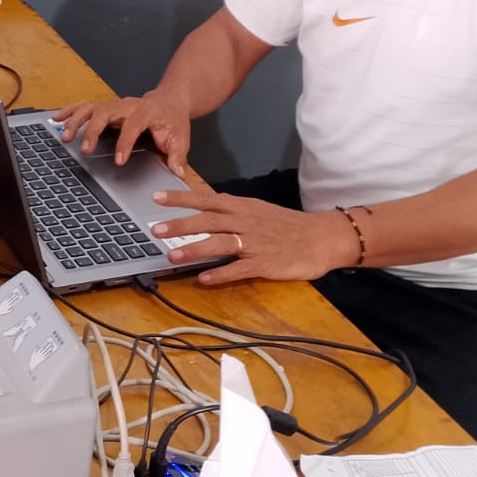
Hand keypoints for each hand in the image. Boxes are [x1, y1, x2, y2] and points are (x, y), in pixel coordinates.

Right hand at [53, 89, 190, 175]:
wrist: (168, 101)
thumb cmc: (172, 120)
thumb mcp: (180, 138)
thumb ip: (177, 156)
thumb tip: (177, 173)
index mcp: (146, 112)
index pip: (133, 125)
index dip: (125, 142)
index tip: (118, 160)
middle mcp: (127, 105)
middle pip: (105, 112)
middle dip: (93, 131)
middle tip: (85, 150)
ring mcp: (114, 104)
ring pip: (91, 108)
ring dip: (76, 121)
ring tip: (65, 137)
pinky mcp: (105, 106)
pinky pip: (84, 106)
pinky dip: (70, 111)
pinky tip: (58, 119)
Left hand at [147, 189, 359, 285]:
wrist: (322, 238)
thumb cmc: (287, 225)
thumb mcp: (258, 209)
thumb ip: (232, 210)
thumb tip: (206, 207)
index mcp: (242, 207)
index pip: (206, 199)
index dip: (181, 198)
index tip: (157, 198)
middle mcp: (245, 222)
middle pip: (208, 221)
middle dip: (180, 225)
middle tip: (155, 229)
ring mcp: (254, 243)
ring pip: (220, 243)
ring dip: (194, 249)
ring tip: (172, 256)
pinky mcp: (264, 263)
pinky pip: (238, 269)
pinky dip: (221, 274)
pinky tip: (204, 279)